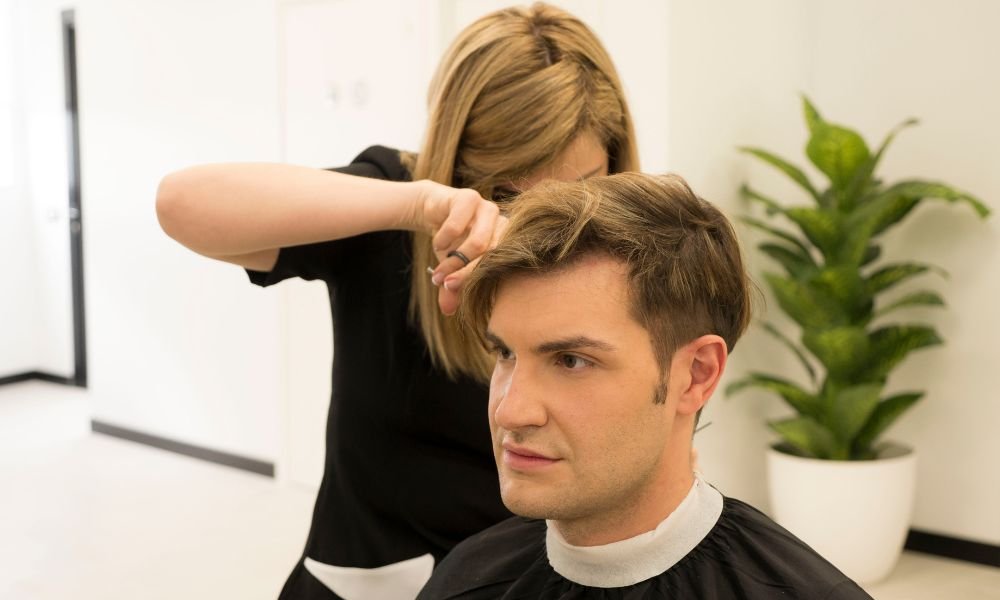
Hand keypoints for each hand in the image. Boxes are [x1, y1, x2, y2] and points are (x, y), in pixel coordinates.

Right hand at [416, 180, 506, 314]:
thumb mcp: (452, 268)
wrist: (434, 209)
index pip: (500, 268)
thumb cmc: (451, 241)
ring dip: (454, 261)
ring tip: (438, 271)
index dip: (480, 284)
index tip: (459, 295)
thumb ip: (453, 288)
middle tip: (446, 285)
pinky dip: (444, 239)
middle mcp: (503, 226)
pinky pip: (458, 225)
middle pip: (493, 258)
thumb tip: (447, 311)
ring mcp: (489, 210)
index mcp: (507, 244)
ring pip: (478, 244)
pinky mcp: (471, 197)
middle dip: (467, 275)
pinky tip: (437, 243)